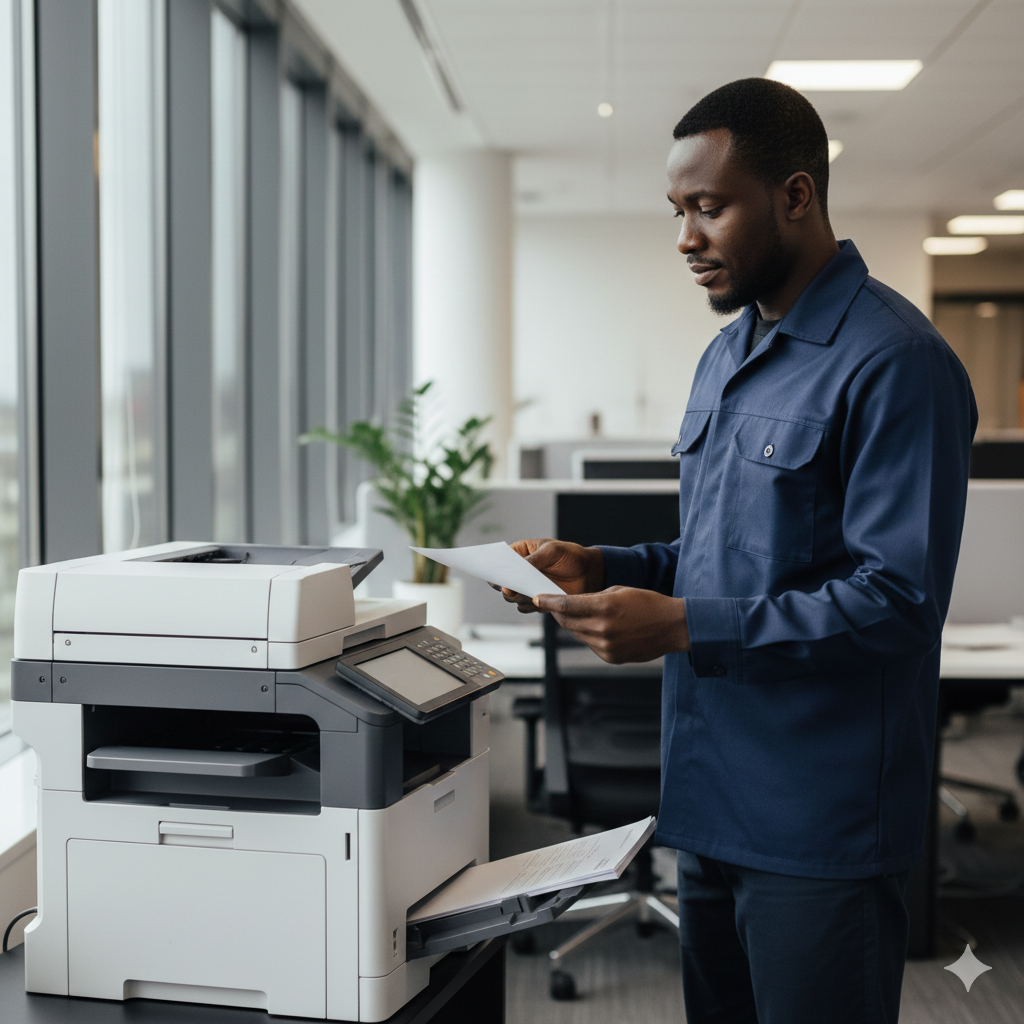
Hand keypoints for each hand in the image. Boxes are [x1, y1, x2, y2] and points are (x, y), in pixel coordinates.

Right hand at [497, 539, 604, 613]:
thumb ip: (533, 560)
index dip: (493, 568)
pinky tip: (541, 600)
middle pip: (501, 583)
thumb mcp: (552, 551)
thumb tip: (514, 574)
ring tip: (531, 593)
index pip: (499, 561)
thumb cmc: (570, 555)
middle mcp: (520, 572)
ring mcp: (527, 587)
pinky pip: (525, 607)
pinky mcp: (537, 600)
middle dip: (505, 587)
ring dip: (518, 597)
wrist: (590, 572)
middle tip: (511, 588)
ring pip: (512, 598)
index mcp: (520, 554)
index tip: (492, 574)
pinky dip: (530, 606)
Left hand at [533, 587, 688, 663]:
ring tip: (594, 615)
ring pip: (578, 633)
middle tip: (558, 605)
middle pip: (567, 621)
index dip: (548, 602)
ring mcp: (606, 646)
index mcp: (603, 607)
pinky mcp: (610, 657)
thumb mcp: (618, 591)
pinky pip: (591, 645)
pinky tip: (608, 629)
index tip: (537, 599)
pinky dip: (592, 636)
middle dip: (560, 612)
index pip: (565, 605)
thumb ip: (592, 598)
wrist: (672, 627)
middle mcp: (602, 629)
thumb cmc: (649, 604)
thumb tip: (572, 603)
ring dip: (578, 624)